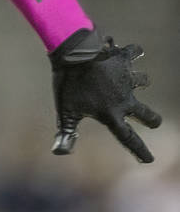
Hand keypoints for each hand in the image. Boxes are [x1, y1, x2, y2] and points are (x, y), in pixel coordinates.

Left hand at [49, 27, 160, 162]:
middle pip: (147, 115)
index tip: (149, 160)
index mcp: (111, 114)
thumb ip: (66, 132)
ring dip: (140, 81)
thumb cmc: (68, 84)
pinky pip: (135, 53)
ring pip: (144, 82)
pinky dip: (135, 51)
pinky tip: (134, 51)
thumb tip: (59, 153)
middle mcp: (124, 99)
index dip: (139, 150)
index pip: (128, 138)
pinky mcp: (124, 60)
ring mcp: (127, 79)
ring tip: (134, 79)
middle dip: (152, 119)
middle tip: (153, 121)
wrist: (73, 55)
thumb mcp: (65, 110)